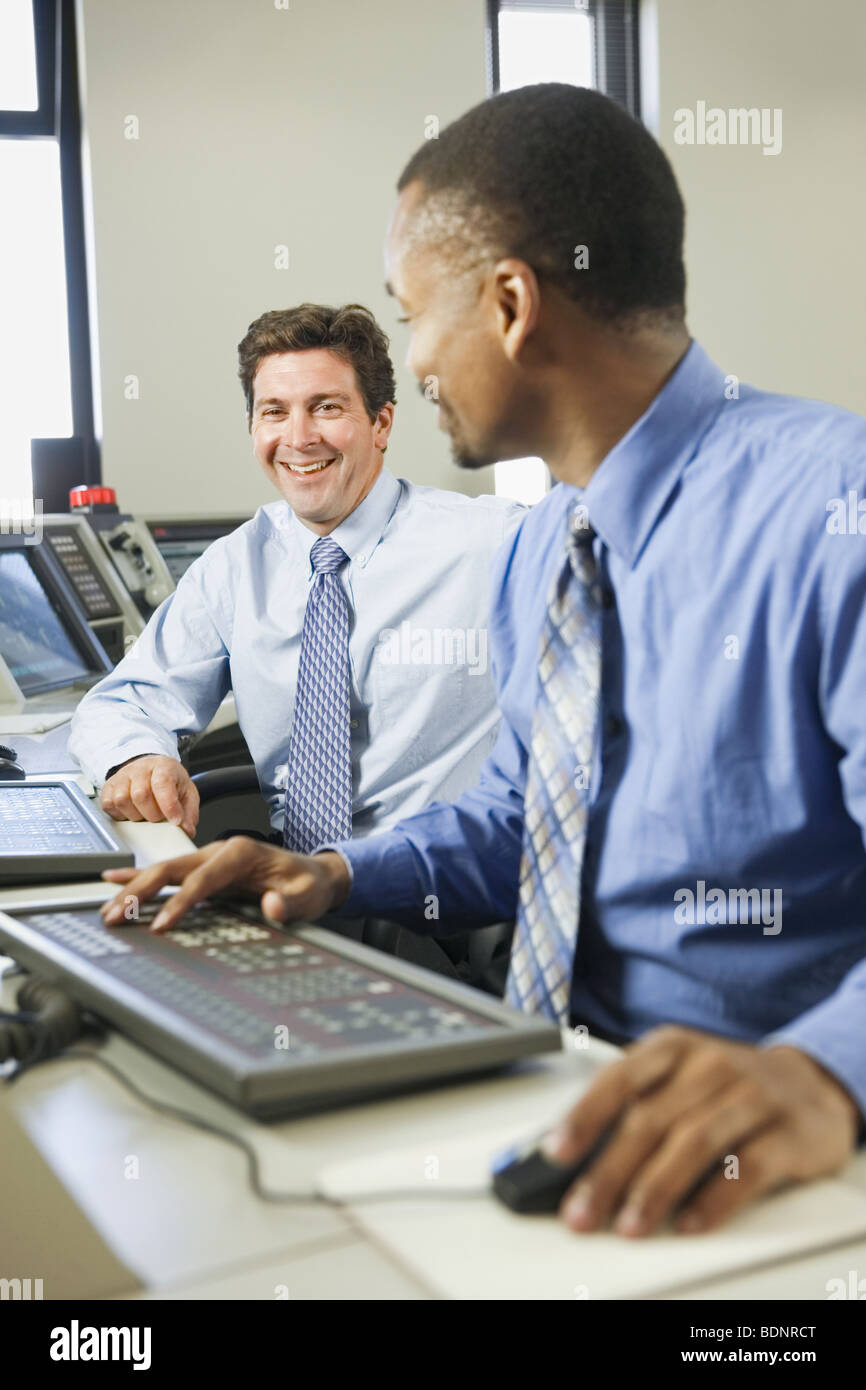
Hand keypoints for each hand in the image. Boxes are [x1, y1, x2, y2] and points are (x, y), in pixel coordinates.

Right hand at [99, 836, 350, 931]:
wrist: (314, 874)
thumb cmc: (309, 884)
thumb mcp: (308, 896)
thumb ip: (290, 903)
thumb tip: (271, 905)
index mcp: (241, 853)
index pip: (202, 879)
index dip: (180, 902)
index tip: (161, 925)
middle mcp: (220, 850)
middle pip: (172, 869)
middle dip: (141, 892)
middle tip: (116, 916)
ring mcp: (210, 858)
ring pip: (164, 870)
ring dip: (134, 889)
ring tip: (107, 909)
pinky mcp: (205, 869)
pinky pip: (168, 872)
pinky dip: (140, 876)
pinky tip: (115, 880)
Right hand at [100, 755, 198, 838]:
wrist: (152, 770)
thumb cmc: (170, 782)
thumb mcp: (187, 793)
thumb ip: (189, 812)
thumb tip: (186, 830)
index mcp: (163, 766)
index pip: (162, 783)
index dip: (169, 805)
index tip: (175, 821)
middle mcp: (140, 769)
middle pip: (140, 794)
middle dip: (152, 815)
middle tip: (159, 818)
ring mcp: (122, 776)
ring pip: (121, 800)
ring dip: (135, 815)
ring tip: (145, 815)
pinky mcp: (109, 787)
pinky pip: (108, 804)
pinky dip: (119, 814)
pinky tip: (131, 813)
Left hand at [544, 1025, 859, 1236]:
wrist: (811, 1086)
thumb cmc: (726, 1087)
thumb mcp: (679, 1079)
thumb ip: (634, 1108)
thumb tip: (577, 1160)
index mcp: (673, 1048)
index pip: (619, 1078)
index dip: (585, 1116)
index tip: (557, 1153)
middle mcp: (710, 1065)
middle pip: (650, 1119)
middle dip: (610, 1172)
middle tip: (583, 1211)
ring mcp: (752, 1095)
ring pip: (693, 1142)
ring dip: (655, 1189)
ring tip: (630, 1224)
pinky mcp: (788, 1132)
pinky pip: (746, 1168)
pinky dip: (714, 1200)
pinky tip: (690, 1223)